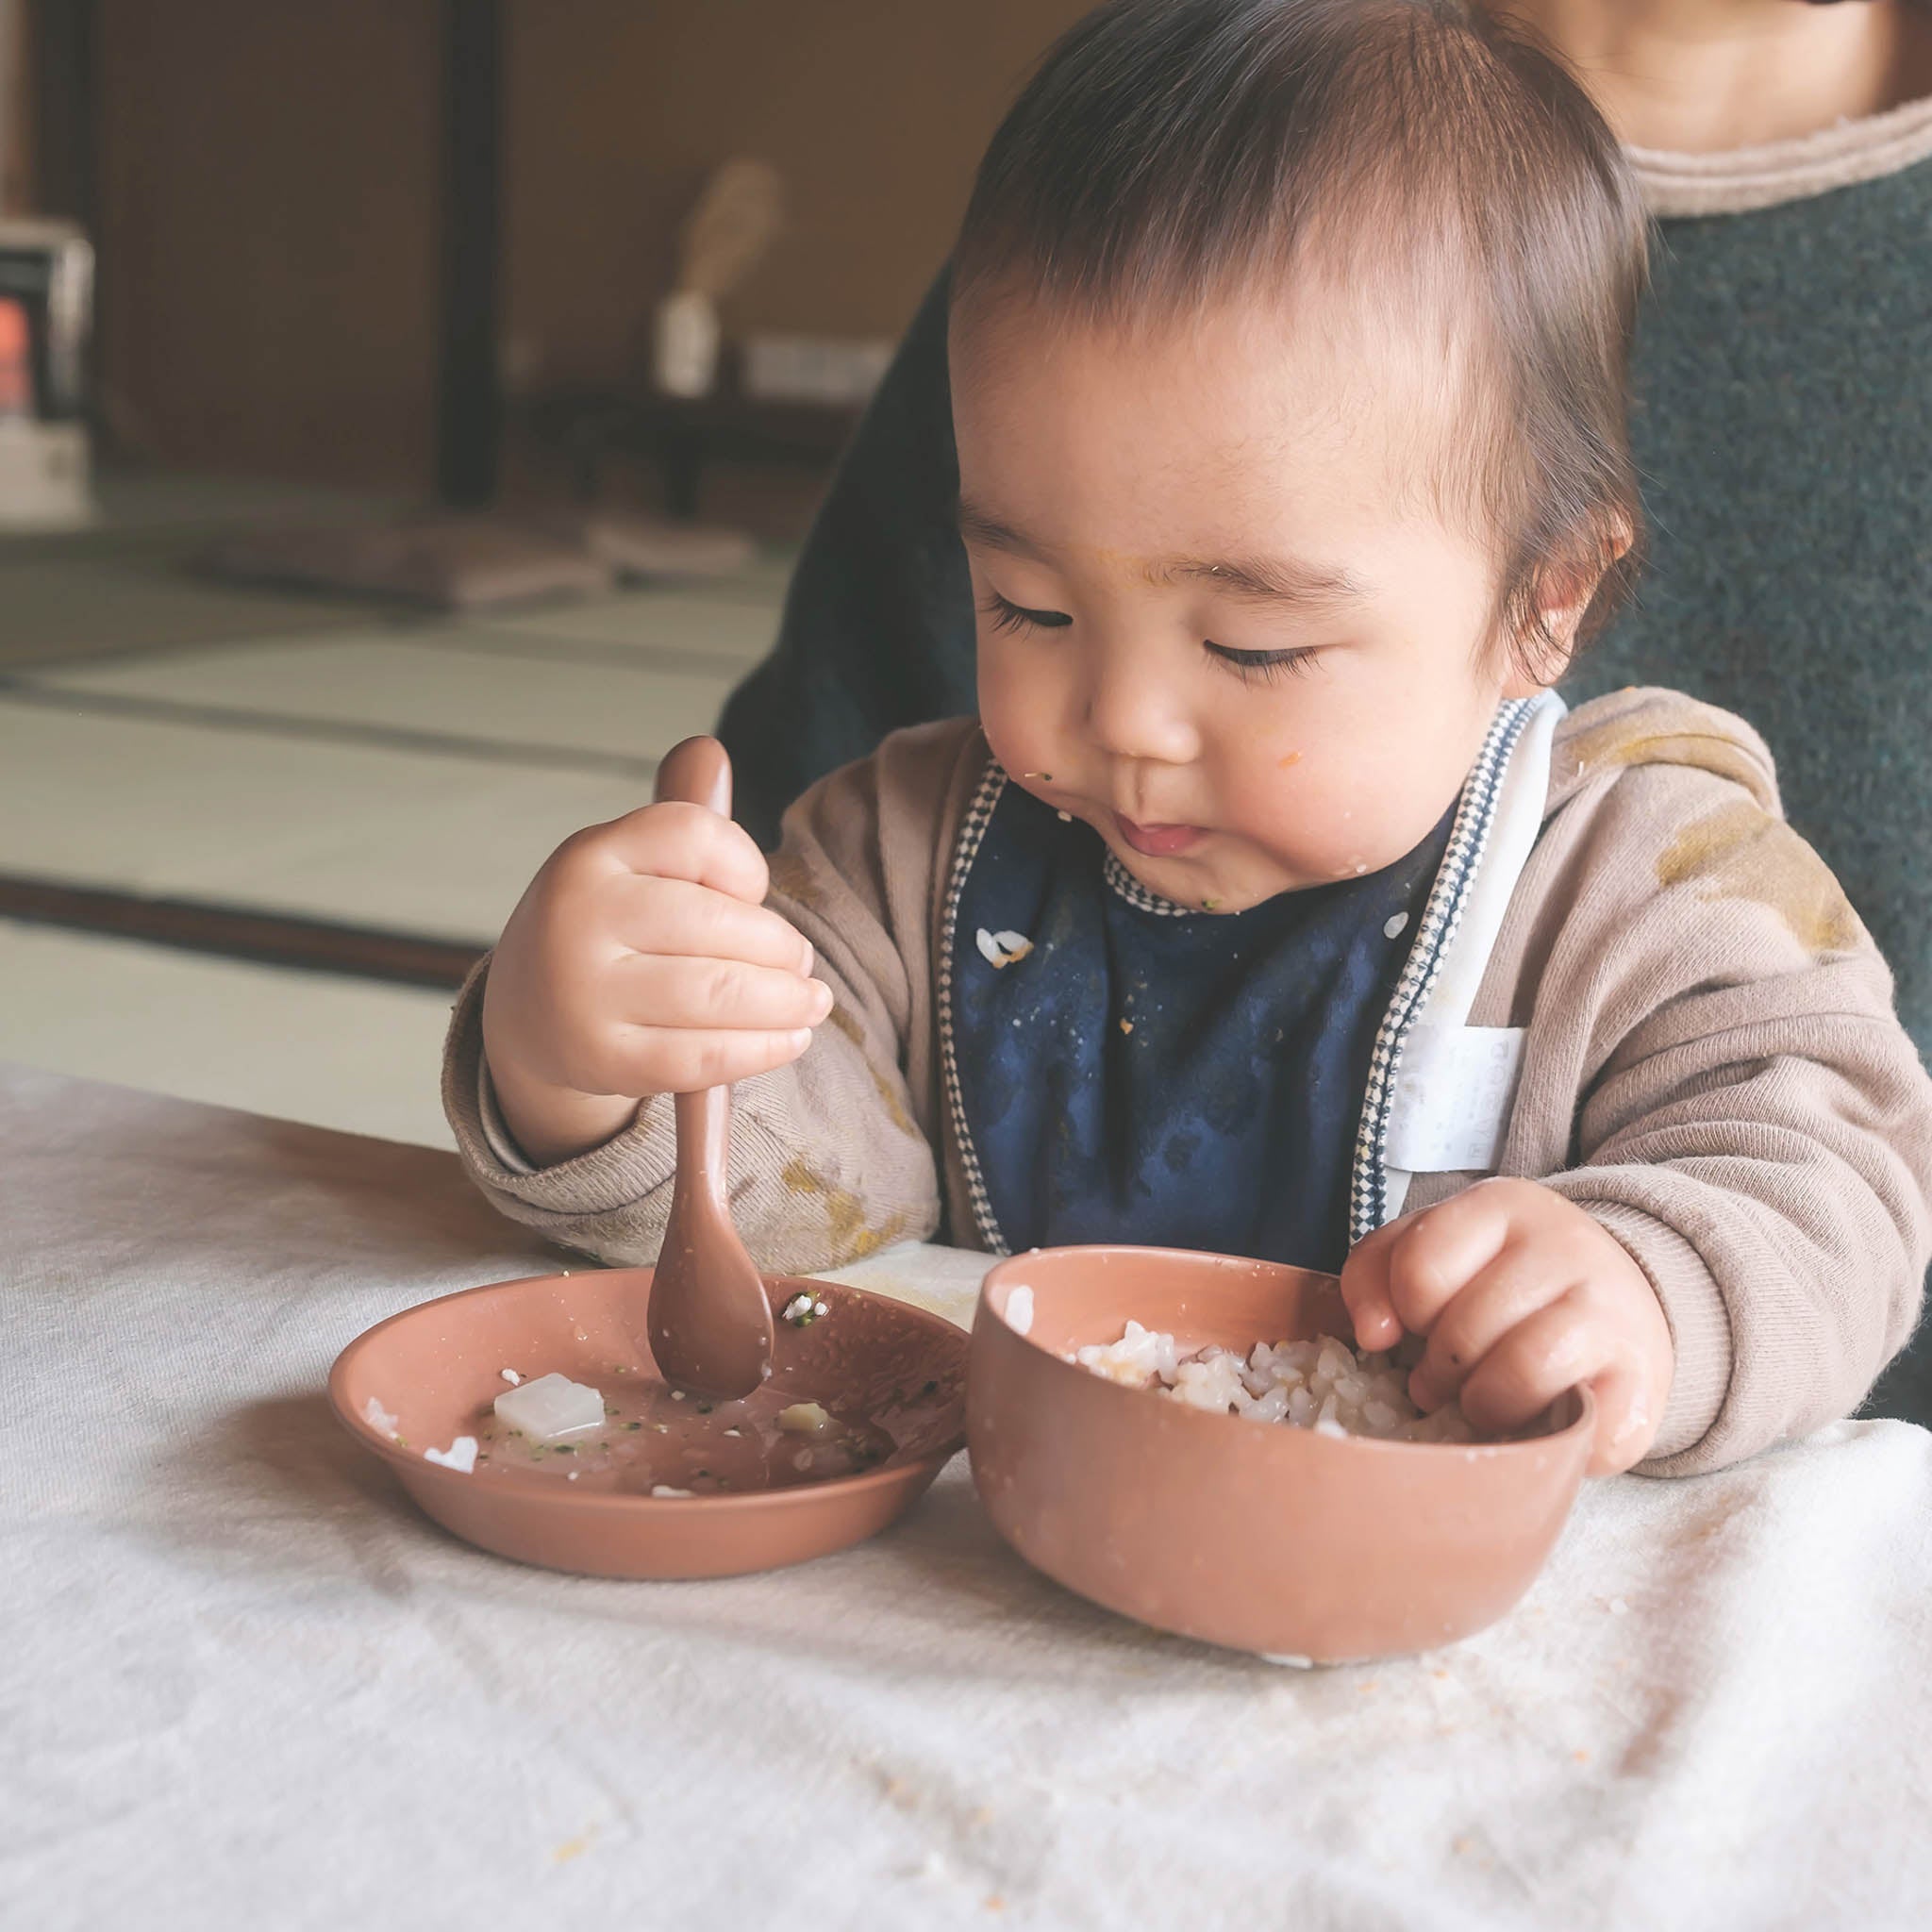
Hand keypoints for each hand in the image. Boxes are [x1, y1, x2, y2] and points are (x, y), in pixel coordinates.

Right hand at [480, 801, 830, 1164]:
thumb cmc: (609, 929)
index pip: (694, 835)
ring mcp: (583, 993)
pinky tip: (791, 1038)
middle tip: (803, 965)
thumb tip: (707, 749)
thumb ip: (683, 827)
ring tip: (811, 1002)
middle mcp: (576, 919)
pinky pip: (704, 1056)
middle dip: (782, 949)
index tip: (752, 893)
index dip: (745, 865)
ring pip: (718, 994)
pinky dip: (763, 1047)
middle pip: (719, 924)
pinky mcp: (601, 1060)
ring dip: (786, 1001)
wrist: (527, 1016)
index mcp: (589, 856)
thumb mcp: (628, 865)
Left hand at [1339, 1178, 1673, 1474]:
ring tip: (1484, 1406)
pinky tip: (1541, 1422)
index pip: (1420, 1270)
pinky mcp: (1647, 1377)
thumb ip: (1377, 1275)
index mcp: (1502, 1206)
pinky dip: (1551, 1440)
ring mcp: (1614, 1309)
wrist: (1616, 1300)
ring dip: (1487, 1407)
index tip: (1418, 1327)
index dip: (1407, 1315)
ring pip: (1522, 1372)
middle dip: (1439, 1373)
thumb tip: (1374, 1334)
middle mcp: (1566, 1246)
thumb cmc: (1501, 1282)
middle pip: (1464, 1332)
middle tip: (1444, 1382)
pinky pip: (1585, 1426)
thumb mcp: (1432, 1251)